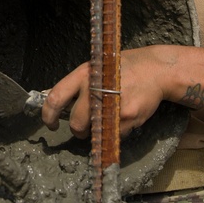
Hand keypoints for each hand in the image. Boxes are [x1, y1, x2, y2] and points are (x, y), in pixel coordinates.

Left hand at [42, 46, 175, 138]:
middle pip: (76, 122)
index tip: (51, 124)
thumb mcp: (96, 68)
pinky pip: (113, 134)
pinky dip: (116, 131)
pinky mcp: (127, 117)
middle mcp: (96, 88)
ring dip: (96, 132)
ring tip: (105, 119)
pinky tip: (123, 116)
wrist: (155, 70)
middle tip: (83, 128)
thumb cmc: (122, 68)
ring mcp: (112, 104)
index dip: (48, 115)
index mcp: (84, 74)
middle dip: (78, 130)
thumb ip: (76, 85)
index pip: (56, 98)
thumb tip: (54, 102)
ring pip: (94, 131)